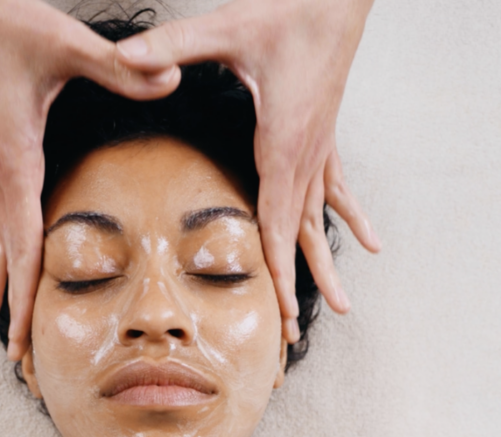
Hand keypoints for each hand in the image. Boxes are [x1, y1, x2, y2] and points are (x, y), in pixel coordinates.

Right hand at [0, 0, 178, 359]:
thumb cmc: (2, 18)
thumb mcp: (67, 44)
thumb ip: (120, 68)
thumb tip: (171, 76)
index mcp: (15, 162)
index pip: (24, 248)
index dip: (27, 300)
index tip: (25, 343)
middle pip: (5, 261)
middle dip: (10, 312)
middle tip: (14, 361)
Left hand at [116, 0, 380, 342]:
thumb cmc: (287, 9)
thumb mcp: (224, 27)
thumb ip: (172, 46)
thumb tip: (127, 56)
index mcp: (283, 143)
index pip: (277, 223)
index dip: (274, 271)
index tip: (278, 314)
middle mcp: (306, 156)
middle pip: (298, 238)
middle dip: (295, 289)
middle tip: (291, 339)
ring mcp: (319, 150)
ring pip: (320, 222)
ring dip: (326, 267)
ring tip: (343, 308)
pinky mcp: (323, 137)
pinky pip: (337, 191)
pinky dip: (350, 220)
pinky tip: (373, 243)